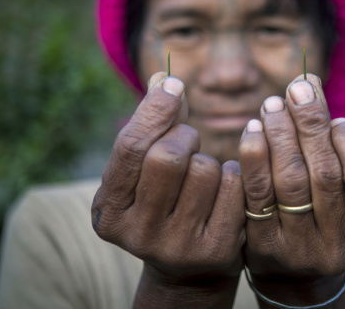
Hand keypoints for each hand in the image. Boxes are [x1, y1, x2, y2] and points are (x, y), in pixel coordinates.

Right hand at [92, 73, 245, 308]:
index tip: (174, 85)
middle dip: (185, 135)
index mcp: (109, 210)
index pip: (131, 147)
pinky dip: (234, 175)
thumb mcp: (145, 173)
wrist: (189, 266)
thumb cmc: (164, 204)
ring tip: (204, 177)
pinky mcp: (215, 250)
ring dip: (210, 160)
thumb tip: (163, 78)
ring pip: (205, 169)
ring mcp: (177, 246)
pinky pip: (234, 185)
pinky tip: (226, 190)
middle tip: (189, 139)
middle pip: (168, 156)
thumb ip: (152, 127)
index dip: (155, 110)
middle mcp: (137, 234)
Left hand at [239, 73, 344, 307]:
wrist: (293, 271)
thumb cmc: (324, 215)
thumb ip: (338, 147)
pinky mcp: (263, 245)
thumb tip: (312, 90)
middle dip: (310, 124)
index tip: (335, 118)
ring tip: (272, 104)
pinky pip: (256, 193)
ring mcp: (299, 248)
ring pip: (290, 180)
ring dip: (280, 133)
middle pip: (325, 173)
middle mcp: (338, 244)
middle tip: (297, 88)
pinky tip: (252, 129)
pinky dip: (254, 155)